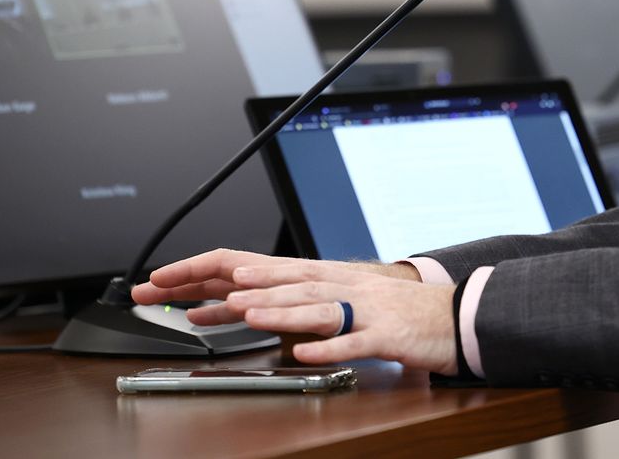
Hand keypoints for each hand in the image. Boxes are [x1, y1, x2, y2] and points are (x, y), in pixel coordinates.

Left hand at [131, 249, 453, 373]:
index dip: (209, 271)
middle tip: (187, 289)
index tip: (166, 279)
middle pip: (281, 282)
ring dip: (278, 307)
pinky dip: (331, 345)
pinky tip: (308, 351)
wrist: (452, 315)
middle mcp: (339, 285)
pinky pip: (355, 340)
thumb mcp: (332, 301)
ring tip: (243, 309)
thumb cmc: (389, 312)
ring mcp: (364, 308)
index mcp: (321, 277)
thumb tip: (220, 310)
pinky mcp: (387, 334)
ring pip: (315, 305)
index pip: (256, 267)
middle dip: (232, 286)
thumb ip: (279, 305)